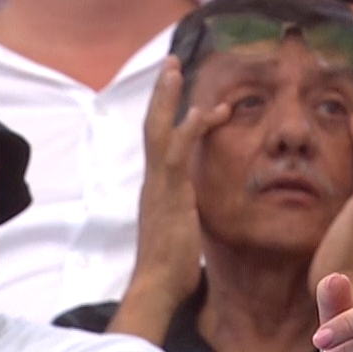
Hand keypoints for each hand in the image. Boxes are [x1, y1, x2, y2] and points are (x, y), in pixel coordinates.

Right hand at [112, 56, 230, 341]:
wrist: (157, 287)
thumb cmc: (170, 272)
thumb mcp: (182, 237)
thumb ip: (188, 220)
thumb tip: (197, 221)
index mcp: (158, 191)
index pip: (160, 145)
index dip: (168, 117)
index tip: (180, 95)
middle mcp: (153, 183)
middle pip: (151, 127)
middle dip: (161, 95)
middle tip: (170, 64)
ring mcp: (157, 186)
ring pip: (157, 130)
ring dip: (167, 97)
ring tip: (175, 68)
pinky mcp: (167, 193)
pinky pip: (175, 152)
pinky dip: (188, 129)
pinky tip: (201, 110)